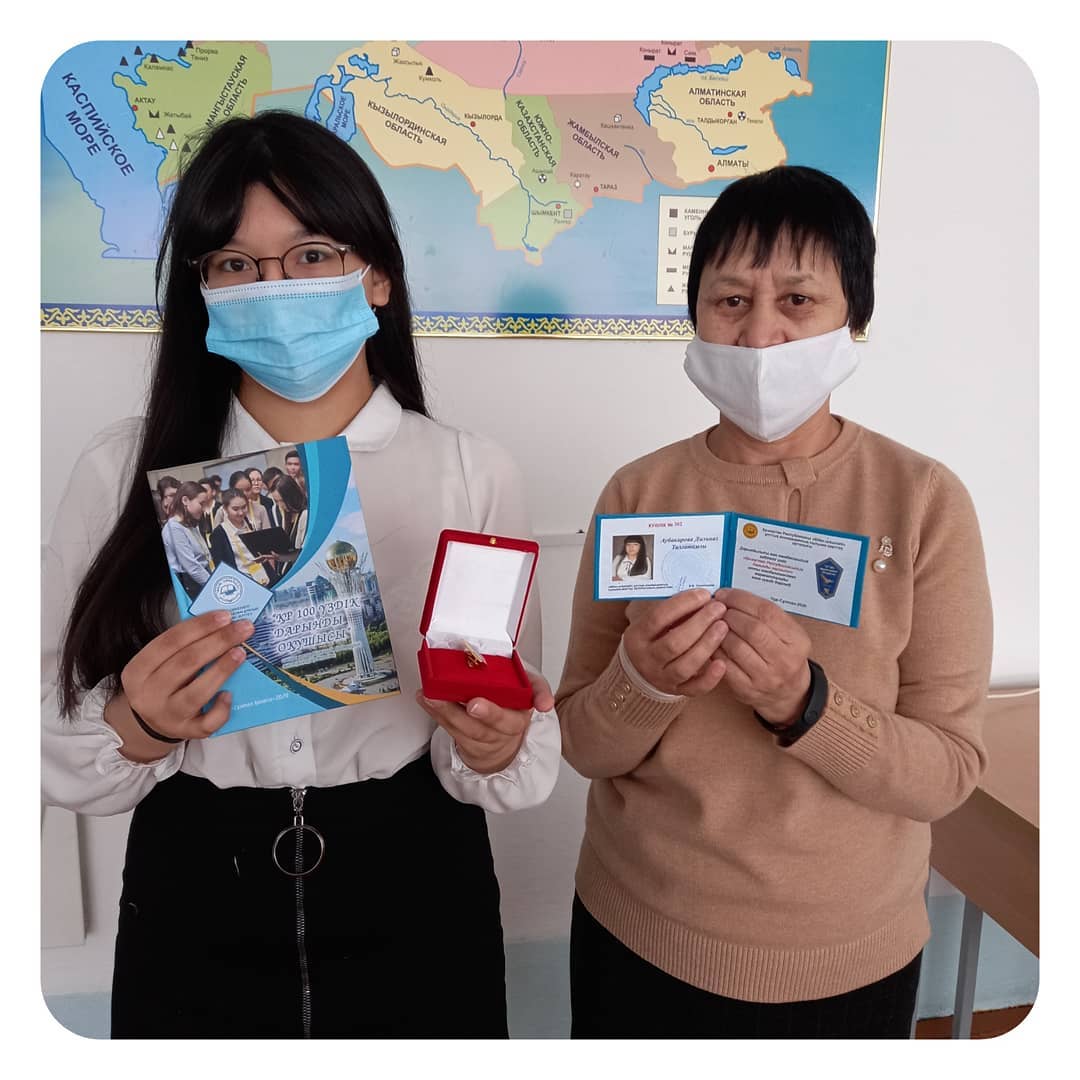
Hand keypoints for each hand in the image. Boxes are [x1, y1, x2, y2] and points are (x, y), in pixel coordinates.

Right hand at [108, 611, 254, 756]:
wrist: (151, 722)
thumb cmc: (162, 683)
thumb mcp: (159, 663)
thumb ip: (182, 646)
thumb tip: (221, 624)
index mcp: (137, 671)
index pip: (169, 642)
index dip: (199, 627)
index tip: (225, 615)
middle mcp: (148, 695)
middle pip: (186, 663)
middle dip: (218, 642)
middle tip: (243, 628)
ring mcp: (167, 716)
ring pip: (197, 693)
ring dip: (222, 669)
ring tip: (241, 652)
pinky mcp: (186, 732)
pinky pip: (207, 723)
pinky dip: (221, 708)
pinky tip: (230, 694)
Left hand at [417, 670, 554, 773]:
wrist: (501, 739)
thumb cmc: (509, 704)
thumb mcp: (525, 689)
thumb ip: (532, 685)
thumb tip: (543, 701)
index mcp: (523, 709)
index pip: (533, 700)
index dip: (539, 698)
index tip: (541, 704)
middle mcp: (507, 727)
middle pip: (500, 723)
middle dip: (487, 713)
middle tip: (474, 703)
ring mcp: (486, 738)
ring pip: (470, 729)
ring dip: (449, 712)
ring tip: (434, 696)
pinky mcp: (466, 743)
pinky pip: (450, 729)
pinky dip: (436, 714)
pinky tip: (425, 700)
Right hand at [622, 588, 728, 695]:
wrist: (642, 668)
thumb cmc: (653, 637)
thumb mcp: (653, 620)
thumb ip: (673, 610)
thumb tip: (702, 598)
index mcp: (637, 636)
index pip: (658, 618)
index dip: (682, 604)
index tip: (703, 595)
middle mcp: (647, 659)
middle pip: (674, 643)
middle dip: (700, 624)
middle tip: (718, 609)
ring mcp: (661, 678)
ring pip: (685, 666)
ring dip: (707, 645)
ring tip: (723, 627)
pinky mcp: (677, 691)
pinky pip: (694, 689)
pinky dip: (710, 678)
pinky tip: (723, 663)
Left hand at [712, 589, 811, 724]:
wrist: (790, 694)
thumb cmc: (784, 656)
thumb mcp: (788, 634)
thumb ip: (765, 615)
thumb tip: (731, 596)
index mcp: (797, 641)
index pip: (767, 612)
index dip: (741, 599)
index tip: (725, 594)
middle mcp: (784, 660)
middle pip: (752, 628)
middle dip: (730, 614)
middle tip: (717, 608)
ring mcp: (765, 677)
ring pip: (736, 646)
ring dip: (719, 630)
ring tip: (714, 623)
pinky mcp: (747, 689)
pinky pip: (725, 664)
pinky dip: (715, 649)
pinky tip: (712, 642)